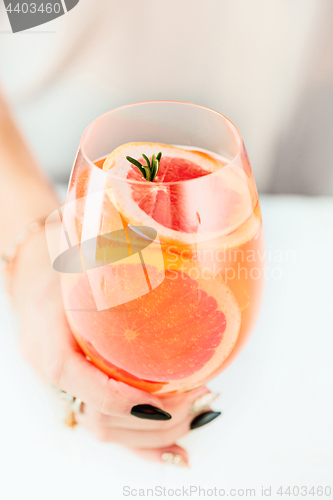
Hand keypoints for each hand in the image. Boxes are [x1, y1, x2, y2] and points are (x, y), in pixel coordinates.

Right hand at [10, 230, 218, 465]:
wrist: (32, 272)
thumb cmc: (57, 262)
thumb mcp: (79, 259)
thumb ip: (110, 267)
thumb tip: (169, 256)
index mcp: (50, 344)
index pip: (85, 387)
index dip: (127, 399)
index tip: (169, 396)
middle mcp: (53, 373)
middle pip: (101, 422)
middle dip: (154, 420)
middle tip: (196, 397)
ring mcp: (63, 386)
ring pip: (106, 432)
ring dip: (155, 435)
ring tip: (197, 415)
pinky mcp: (77, 388)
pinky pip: (107, 426)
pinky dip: (141, 446)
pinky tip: (175, 452)